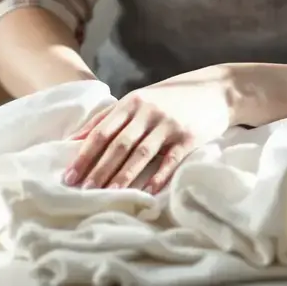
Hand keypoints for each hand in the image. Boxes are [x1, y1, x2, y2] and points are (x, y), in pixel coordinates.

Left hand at [64, 66, 235, 192]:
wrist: (217, 89)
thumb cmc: (171, 98)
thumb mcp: (138, 100)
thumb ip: (108, 118)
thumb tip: (74, 139)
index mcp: (131, 103)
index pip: (102, 131)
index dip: (84, 155)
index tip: (69, 176)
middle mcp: (147, 112)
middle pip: (119, 144)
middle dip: (99, 169)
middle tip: (83, 191)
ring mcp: (168, 124)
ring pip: (141, 153)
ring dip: (124, 176)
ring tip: (109, 195)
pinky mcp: (189, 136)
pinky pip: (170, 159)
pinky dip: (158, 177)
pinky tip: (146, 192)